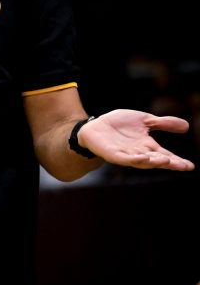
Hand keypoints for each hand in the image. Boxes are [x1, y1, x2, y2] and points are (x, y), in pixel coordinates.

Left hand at [80, 109, 194, 170]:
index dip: (177, 161)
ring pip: (142, 161)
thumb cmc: (119, 124)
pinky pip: (125, 159)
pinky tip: (143, 158)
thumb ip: (162, 123)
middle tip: (182, 165)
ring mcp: (126, 154)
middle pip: (157, 160)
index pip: (165, 155)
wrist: (95, 126)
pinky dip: (134, 159)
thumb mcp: (144, 120)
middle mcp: (139, 152)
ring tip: (166, 160)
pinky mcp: (113, 154)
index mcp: (147, 146)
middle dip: (170, 163)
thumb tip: (187, 125)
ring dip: (154, 162)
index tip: (190, 166)